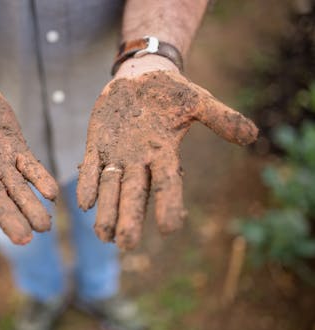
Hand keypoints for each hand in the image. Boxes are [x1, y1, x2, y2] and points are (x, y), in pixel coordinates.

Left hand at [77, 65, 257, 249]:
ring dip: (106, 210)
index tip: (170, 228)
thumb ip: (221, 118)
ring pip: (110, 188)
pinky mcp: (96, 145)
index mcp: (165, 154)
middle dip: (130, 218)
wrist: (140, 78)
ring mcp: (117, 155)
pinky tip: (84, 203)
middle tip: (126, 245)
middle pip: (135, 194)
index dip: (169, 204)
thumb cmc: (172, 92)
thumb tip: (252, 135)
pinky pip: (91, 168)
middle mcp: (140, 161)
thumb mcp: (198, 101)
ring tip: (102, 236)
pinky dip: (88, 183)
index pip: (168, 183)